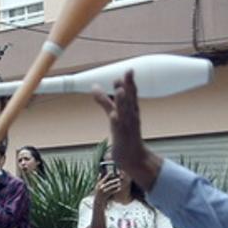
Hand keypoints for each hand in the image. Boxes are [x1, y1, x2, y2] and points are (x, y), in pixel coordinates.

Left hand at [91, 71, 159, 186]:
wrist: (133, 157)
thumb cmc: (123, 133)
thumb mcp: (114, 114)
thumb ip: (104, 100)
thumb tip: (94, 86)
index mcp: (131, 110)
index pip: (131, 94)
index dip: (129, 82)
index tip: (129, 70)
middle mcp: (131, 116)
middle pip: (130, 99)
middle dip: (129, 86)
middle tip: (129, 73)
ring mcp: (127, 126)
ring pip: (125, 112)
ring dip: (123, 101)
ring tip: (120, 90)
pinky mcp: (122, 137)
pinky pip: (119, 128)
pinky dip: (117, 121)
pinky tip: (114, 115)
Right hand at [96, 171, 122, 197]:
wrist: (98, 202)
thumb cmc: (98, 193)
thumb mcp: (97, 186)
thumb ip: (98, 179)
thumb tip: (100, 173)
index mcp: (99, 184)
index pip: (104, 178)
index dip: (108, 175)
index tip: (112, 172)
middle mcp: (101, 187)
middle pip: (109, 182)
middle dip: (114, 180)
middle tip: (119, 179)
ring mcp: (103, 191)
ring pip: (111, 187)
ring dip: (116, 185)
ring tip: (120, 183)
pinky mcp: (106, 195)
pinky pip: (112, 192)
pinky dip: (116, 190)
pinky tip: (119, 188)